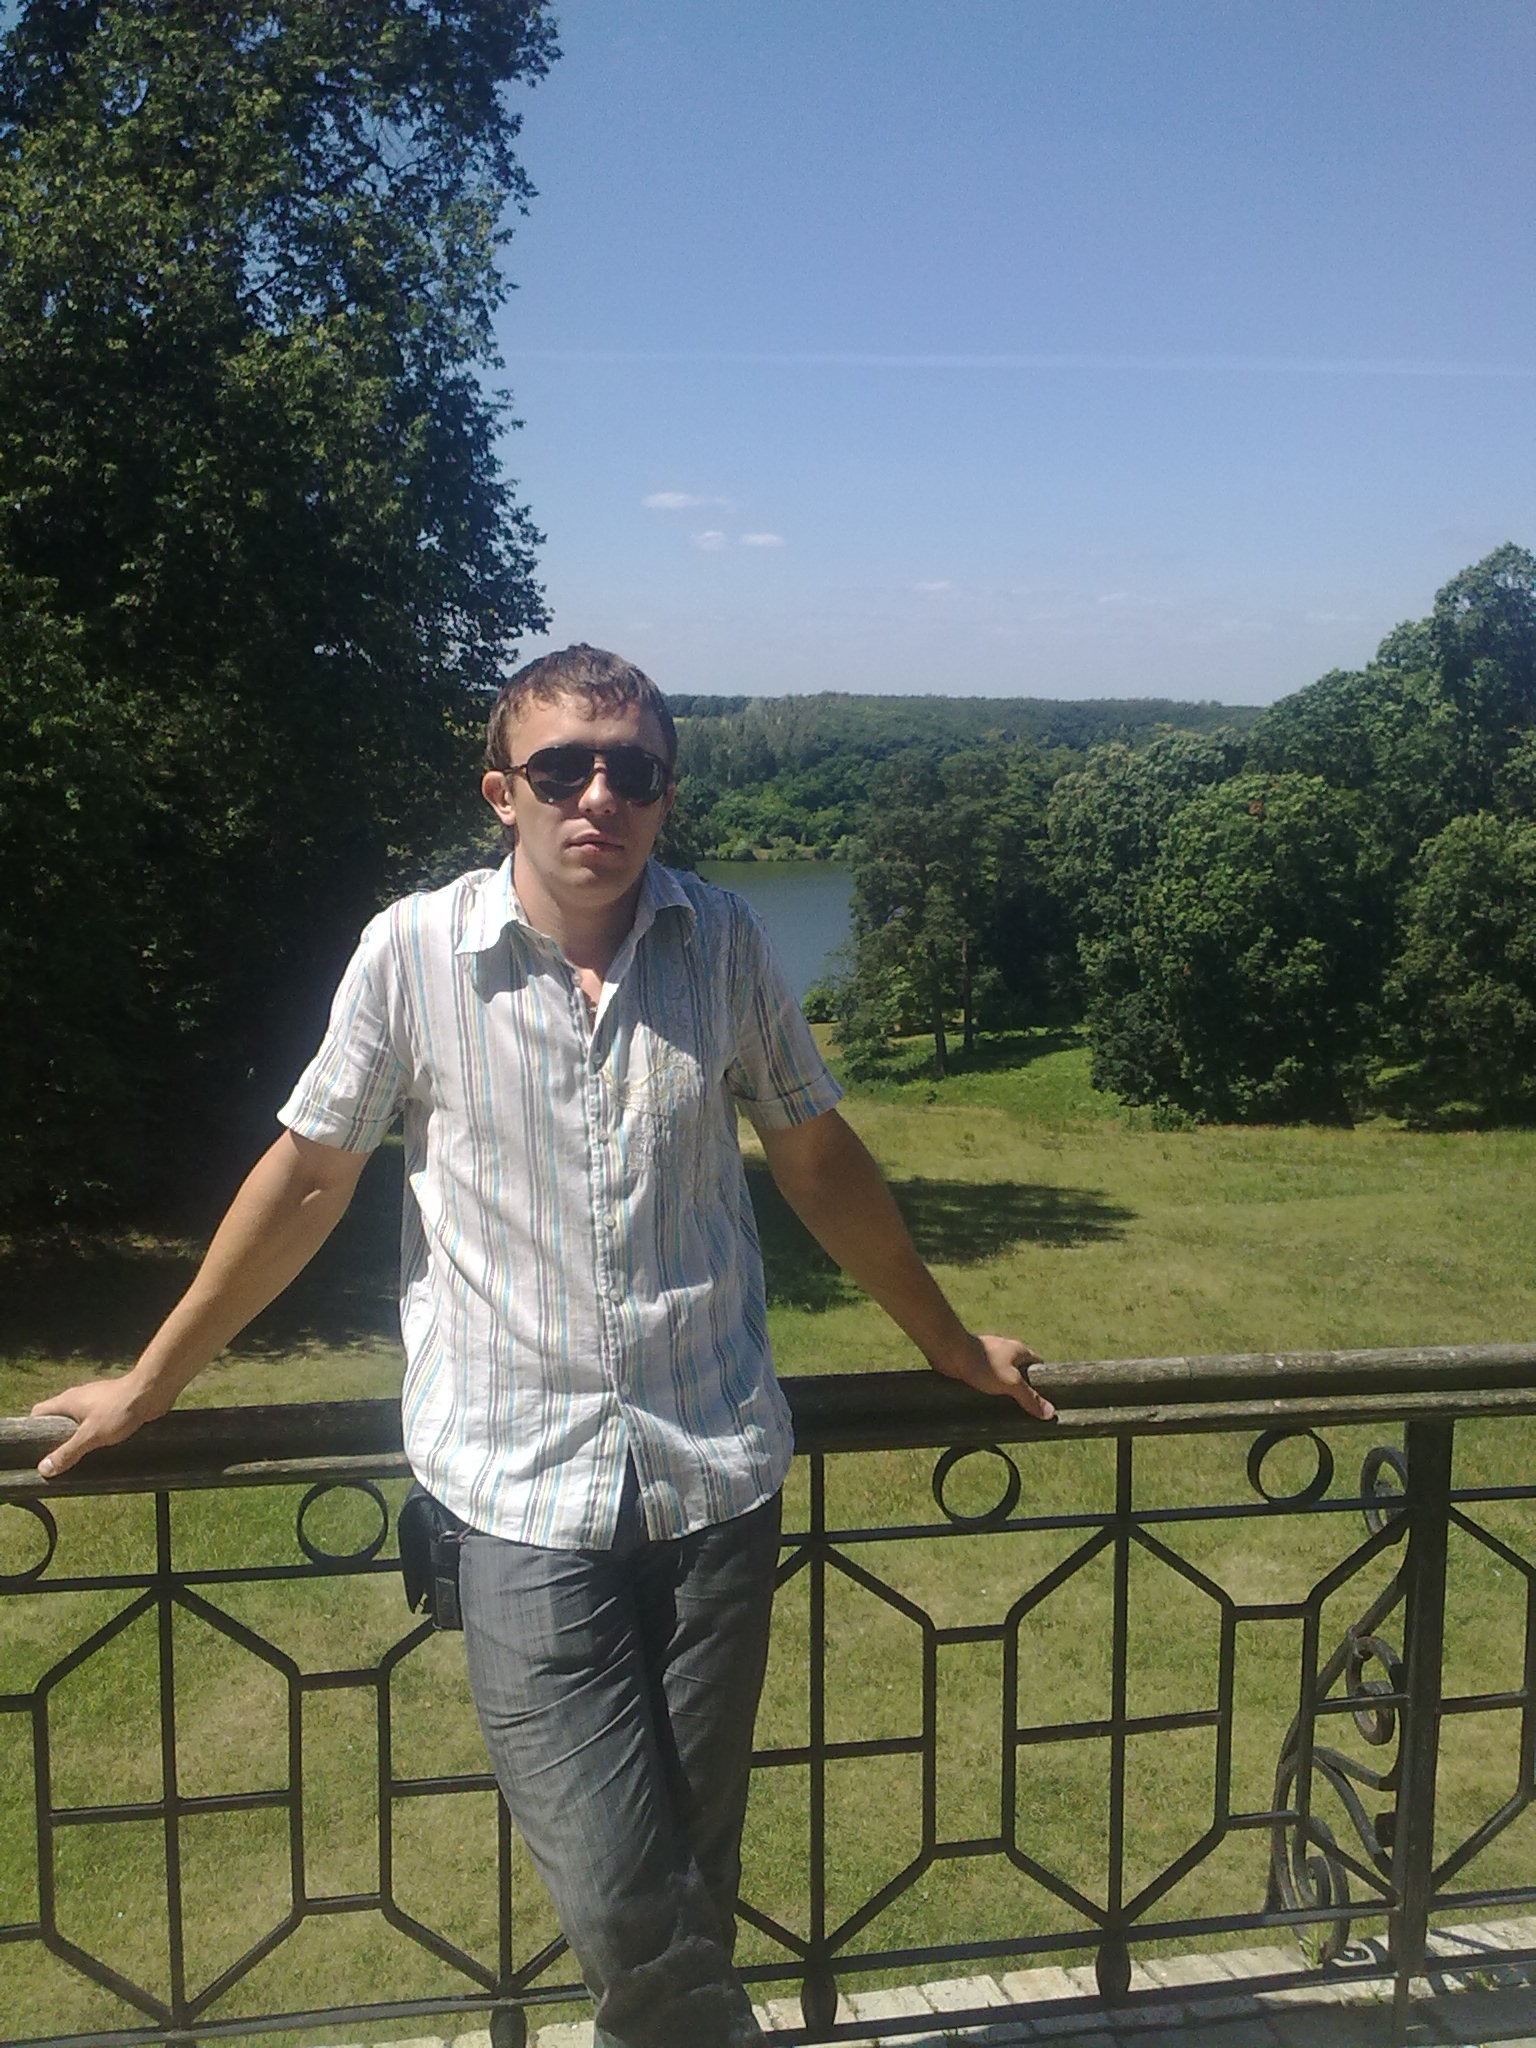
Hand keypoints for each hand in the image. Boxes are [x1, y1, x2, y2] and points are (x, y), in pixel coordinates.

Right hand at [30, 1373, 166, 1478]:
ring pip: (78, 1421)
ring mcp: (96, 1401)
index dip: (32, 1430)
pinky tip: (100, 1448)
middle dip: (56, 1439)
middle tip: (57, 1461)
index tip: (33, 1450)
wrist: (151, 1391)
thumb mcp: (90, 1436)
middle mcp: (78, 1398)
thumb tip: (43, 1469)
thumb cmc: (119, 1409)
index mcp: (66, 1401)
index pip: (38, 1412)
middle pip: (57, 1419)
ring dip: (77, 1438)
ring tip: (78, 1459)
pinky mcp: (112, 1406)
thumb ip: (67, 1452)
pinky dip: (94, 1434)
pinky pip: (96, 1421)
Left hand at [930, 1333, 1055, 1420]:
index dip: (1042, 1381)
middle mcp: (1006, 1351)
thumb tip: (1050, 1413)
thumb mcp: (1011, 1383)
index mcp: (1019, 1350)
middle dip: (1021, 1389)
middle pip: (1020, 1372)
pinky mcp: (974, 1363)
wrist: (950, 1352)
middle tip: (1024, 1409)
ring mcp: (990, 1356)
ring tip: (1004, 1408)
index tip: (1043, 1399)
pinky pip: (986, 1378)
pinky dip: (988, 1388)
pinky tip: (986, 1400)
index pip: (1039, 1364)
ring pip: (1002, 1375)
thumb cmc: (983, 1363)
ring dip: (1003, 1389)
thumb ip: (1030, 1397)